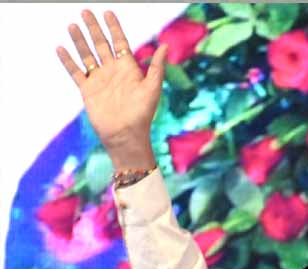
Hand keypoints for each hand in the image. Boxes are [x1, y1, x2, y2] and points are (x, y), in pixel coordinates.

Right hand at [56, 10, 167, 170]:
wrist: (125, 135)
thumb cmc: (142, 113)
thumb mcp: (152, 88)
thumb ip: (157, 67)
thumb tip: (165, 46)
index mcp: (128, 69)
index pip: (120, 42)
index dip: (114, 27)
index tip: (108, 12)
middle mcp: (112, 71)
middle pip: (101, 44)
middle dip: (94, 28)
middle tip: (85, 11)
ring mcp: (99, 79)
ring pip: (87, 54)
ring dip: (80, 40)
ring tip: (73, 25)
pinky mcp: (87, 90)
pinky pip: (76, 71)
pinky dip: (68, 60)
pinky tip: (61, 48)